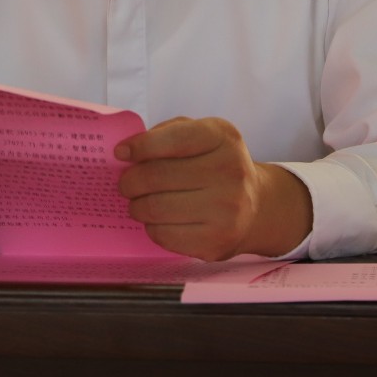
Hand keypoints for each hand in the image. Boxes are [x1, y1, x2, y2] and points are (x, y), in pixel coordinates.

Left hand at [116, 116, 311, 260]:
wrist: (256, 206)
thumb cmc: (216, 164)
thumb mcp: (201, 134)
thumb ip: (166, 134)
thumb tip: (125, 152)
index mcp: (224, 138)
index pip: (174, 140)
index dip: (140, 146)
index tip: (121, 153)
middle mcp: (230, 172)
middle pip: (157, 176)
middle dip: (130, 181)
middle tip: (126, 184)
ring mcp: (227, 210)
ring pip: (155, 208)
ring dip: (137, 206)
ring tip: (139, 202)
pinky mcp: (216, 242)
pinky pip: (163, 235)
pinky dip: (152, 227)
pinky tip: (159, 220)